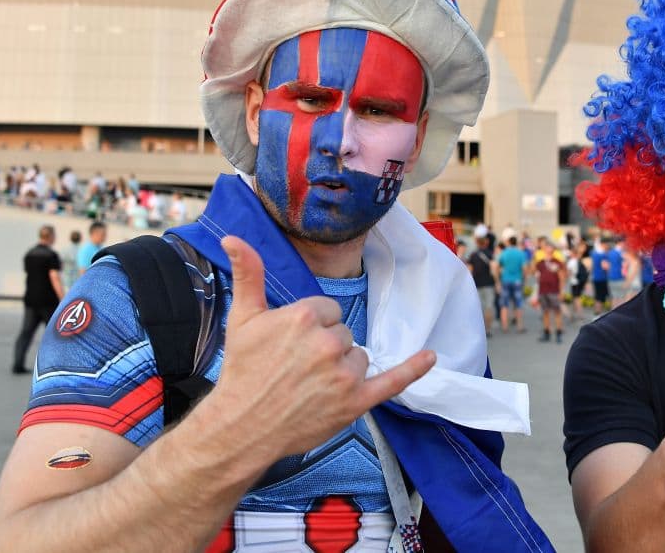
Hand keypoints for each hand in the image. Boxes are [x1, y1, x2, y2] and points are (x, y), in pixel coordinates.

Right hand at [211, 236, 435, 459]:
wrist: (242, 427)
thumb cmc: (242, 371)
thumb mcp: (243, 318)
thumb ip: (248, 274)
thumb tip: (234, 237)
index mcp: (304, 317)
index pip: (327, 310)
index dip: (311, 326)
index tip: (290, 345)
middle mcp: (328, 343)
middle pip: (343, 333)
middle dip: (325, 348)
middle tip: (296, 368)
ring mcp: (345, 374)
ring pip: (359, 356)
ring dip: (343, 368)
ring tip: (311, 385)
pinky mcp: (356, 402)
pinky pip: (392, 381)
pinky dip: (413, 369)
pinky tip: (431, 357)